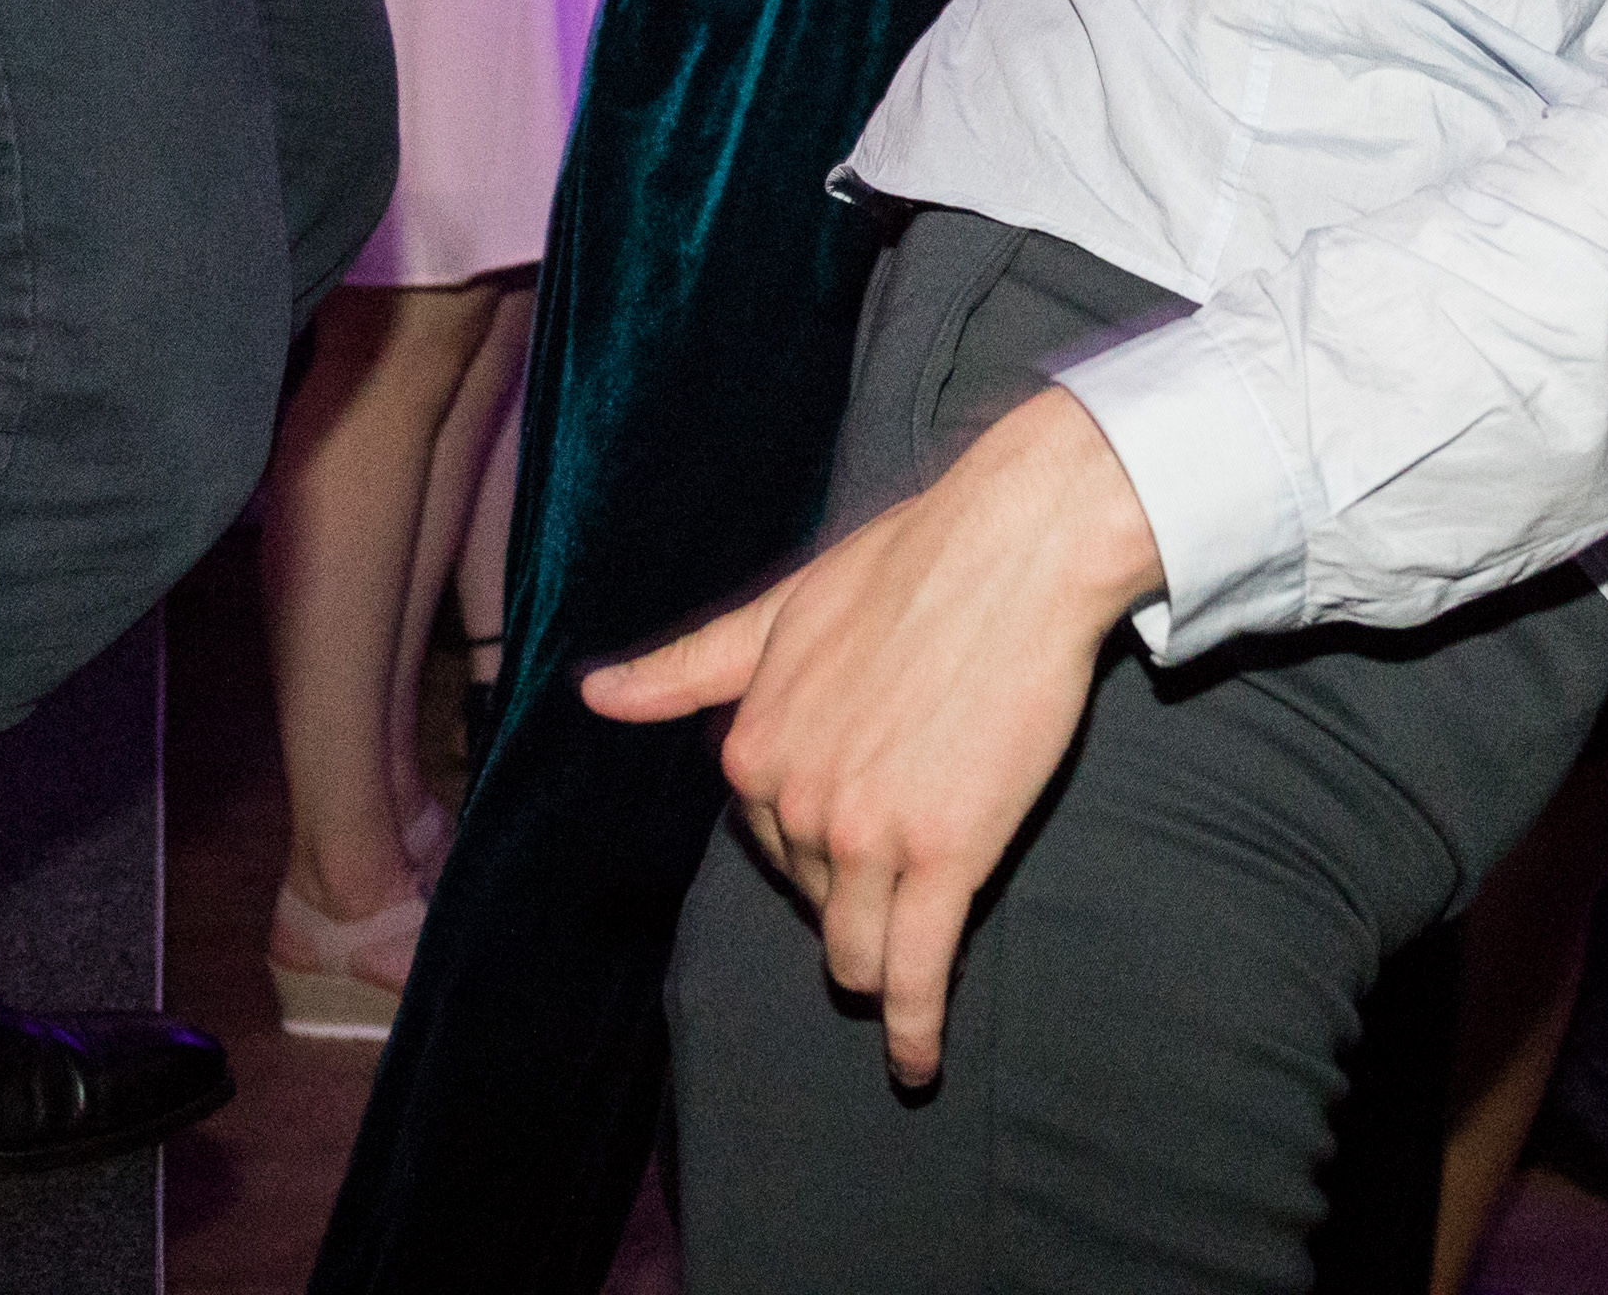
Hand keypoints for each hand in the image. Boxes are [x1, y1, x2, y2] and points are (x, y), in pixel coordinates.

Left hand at [583, 386, 1163, 1081]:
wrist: (1014, 548)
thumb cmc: (907, 566)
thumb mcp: (780, 611)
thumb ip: (690, 668)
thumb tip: (594, 695)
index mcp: (753, 748)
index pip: (771, 849)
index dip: (816, 850)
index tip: (861, 838)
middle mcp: (796, 801)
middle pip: (817, 902)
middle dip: (852, 903)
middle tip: (904, 880)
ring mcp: (869, 834)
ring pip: (860, 953)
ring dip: (878, 977)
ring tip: (901, 1003)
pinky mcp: (945, 856)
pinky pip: (917, 973)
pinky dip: (915, 1030)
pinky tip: (916, 1059)